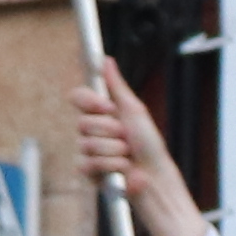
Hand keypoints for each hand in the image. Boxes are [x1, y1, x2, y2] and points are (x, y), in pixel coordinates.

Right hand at [76, 58, 207, 235]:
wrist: (156, 176)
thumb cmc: (150, 144)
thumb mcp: (135, 110)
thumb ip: (117, 86)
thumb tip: (105, 59)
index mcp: (102, 114)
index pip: (78, 98)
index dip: (90, 102)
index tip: (108, 108)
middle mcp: (92, 131)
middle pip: (82, 122)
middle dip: (110, 130)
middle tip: (127, 137)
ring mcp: (89, 152)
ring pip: (87, 144)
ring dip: (114, 150)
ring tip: (128, 155)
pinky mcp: (89, 173)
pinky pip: (86, 164)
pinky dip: (110, 166)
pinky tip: (122, 169)